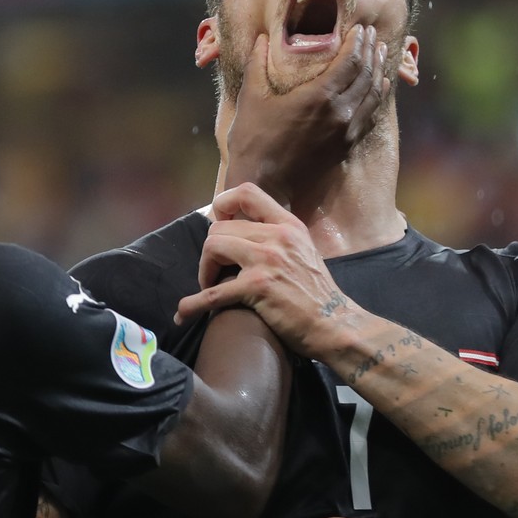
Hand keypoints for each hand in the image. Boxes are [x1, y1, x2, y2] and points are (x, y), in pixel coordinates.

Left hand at [177, 183, 353, 358]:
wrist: (335, 324)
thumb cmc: (318, 293)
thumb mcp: (304, 251)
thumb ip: (278, 238)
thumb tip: (245, 235)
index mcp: (288, 225)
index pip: (246, 193)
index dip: (222, 205)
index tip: (217, 225)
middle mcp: (277, 236)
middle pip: (219, 227)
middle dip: (210, 252)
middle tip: (214, 273)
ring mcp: (267, 260)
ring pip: (212, 248)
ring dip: (204, 271)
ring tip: (210, 287)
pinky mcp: (258, 287)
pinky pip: (212, 294)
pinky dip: (191, 305)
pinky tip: (182, 315)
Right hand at [224, 25, 388, 200]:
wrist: (265, 183)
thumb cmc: (253, 141)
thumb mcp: (251, 98)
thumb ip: (257, 64)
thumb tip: (262, 39)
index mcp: (320, 95)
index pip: (350, 60)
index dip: (358, 42)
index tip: (360, 28)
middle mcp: (340, 111)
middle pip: (366, 74)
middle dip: (371, 51)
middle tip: (372, 35)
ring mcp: (346, 130)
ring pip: (373, 94)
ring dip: (379, 71)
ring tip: (380, 55)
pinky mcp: (346, 145)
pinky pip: (370, 115)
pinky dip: (377, 97)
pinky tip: (379, 88)